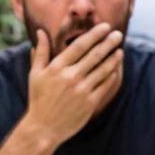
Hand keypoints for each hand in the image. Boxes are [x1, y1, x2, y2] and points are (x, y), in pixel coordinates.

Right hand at [25, 24, 124, 145]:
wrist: (44, 128)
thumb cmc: (39, 99)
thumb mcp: (35, 74)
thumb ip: (40, 52)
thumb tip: (42, 32)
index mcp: (57, 68)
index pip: (80, 46)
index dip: (94, 34)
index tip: (105, 27)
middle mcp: (70, 77)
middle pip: (95, 55)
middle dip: (108, 43)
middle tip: (118, 34)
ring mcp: (82, 90)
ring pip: (103, 69)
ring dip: (114, 58)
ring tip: (120, 50)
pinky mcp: (90, 102)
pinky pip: (105, 85)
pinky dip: (112, 75)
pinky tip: (116, 68)